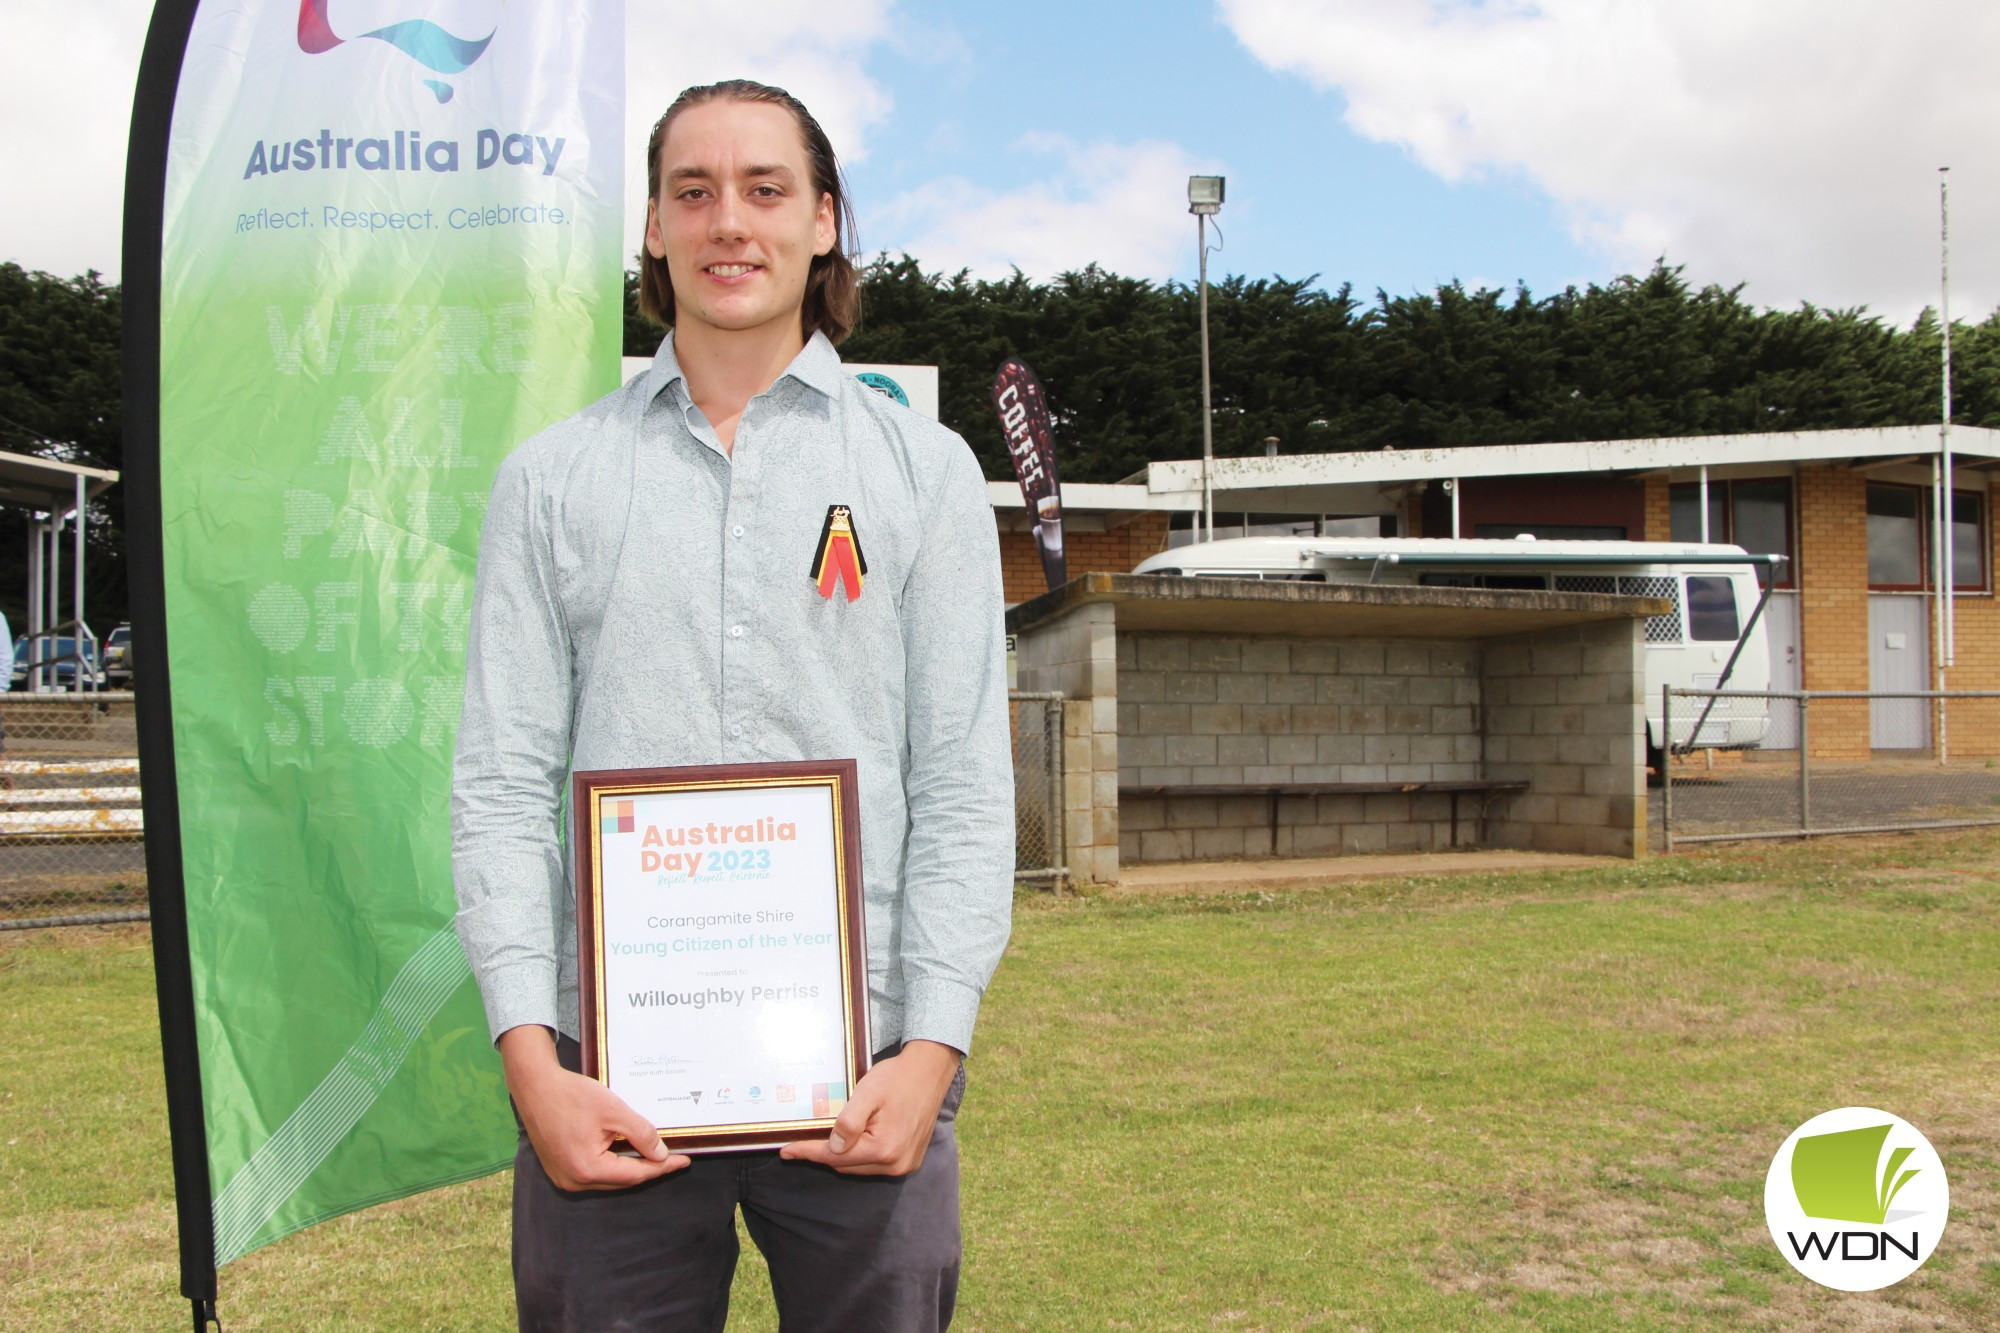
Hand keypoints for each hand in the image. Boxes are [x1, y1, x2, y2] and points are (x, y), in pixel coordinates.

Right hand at [499, 1025, 691, 1190]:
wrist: (535, 1087)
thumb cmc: (571, 1096)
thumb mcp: (614, 1111)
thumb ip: (641, 1133)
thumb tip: (660, 1154)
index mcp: (587, 1169)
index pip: (635, 1174)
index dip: (662, 1168)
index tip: (684, 1161)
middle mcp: (574, 1181)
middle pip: (622, 1180)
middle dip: (648, 1169)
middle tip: (674, 1157)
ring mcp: (564, 1178)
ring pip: (608, 1178)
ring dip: (630, 1167)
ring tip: (654, 1154)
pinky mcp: (559, 1170)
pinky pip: (594, 1172)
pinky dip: (612, 1164)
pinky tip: (627, 1151)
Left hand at [778, 1040, 959, 1175]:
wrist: (930, 1071)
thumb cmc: (897, 1078)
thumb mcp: (867, 1093)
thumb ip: (849, 1122)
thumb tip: (833, 1147)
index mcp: (884, 1149)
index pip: (835, 1157)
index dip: (808, 1152)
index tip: (786, 1151)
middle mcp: (896, 1164)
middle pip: (846, 1166)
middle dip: (824, 1153)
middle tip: (802, 1140)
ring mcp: (905, 1165)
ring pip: (860, 1167)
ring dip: (843, 1155)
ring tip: (827, 1138)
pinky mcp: (910, 1161)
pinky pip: (875, 1164)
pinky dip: (860, 1155)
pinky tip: (853, 1139)